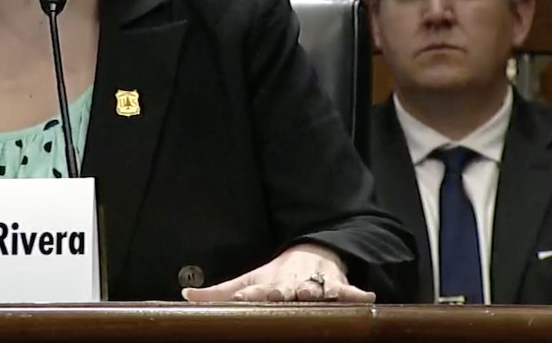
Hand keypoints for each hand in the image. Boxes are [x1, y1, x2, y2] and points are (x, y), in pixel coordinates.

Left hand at [182, 243, 374, 302]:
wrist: (310, 254)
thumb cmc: (276, 276)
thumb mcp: (248, 281)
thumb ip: (219, 293)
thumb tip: (185, 296)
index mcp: (271, 284)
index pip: (260, 289)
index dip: (255, 293)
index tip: (249, 295)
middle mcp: (293, 282)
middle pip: (291, 288)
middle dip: (288, 291)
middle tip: (287, 293)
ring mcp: (317, 282)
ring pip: (319, 287)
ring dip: (319, 290)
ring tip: (320, 293)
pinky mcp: (338, 284)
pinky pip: (350, 290)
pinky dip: (357, 293)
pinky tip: (366, 295)